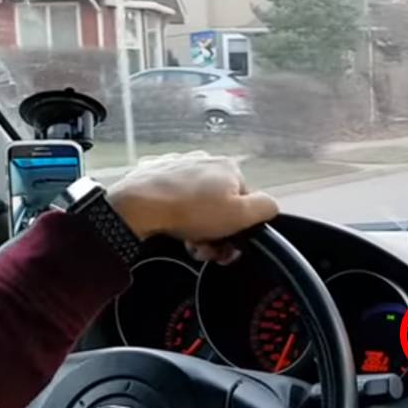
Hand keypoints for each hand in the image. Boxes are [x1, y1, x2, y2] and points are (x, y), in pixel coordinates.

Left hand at [107, 151, 278, 262]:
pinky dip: (173, 210)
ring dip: (195, 224)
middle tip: (205, 248)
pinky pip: (171, 195)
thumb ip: (266, 208)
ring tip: (186, 240)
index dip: (239, 227)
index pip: (245, 202)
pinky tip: (168, 222)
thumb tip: (270, 206)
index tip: (226, 245)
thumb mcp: (241, 216)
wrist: (137, 207)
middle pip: (219, 202)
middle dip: (216, 229)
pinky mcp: (153, 172)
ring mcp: (177, 164)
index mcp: (228, 167)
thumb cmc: (189, 211)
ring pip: (195, 199)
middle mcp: (205, 159)